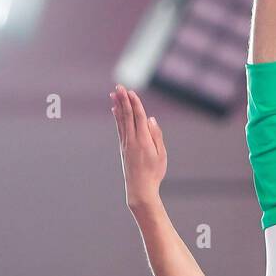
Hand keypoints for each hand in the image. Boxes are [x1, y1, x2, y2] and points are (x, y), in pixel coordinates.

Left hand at [110, 85, 167, 210]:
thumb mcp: (162, 155)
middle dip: (123, 100)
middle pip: (127, 116)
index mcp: (143, 141)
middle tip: (119, 86)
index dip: (135, 103)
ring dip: (118, 106)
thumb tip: (151, 119)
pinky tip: (115, 110)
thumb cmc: (154, 173)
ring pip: (121, 120)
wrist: (139, 189)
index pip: (139, 117)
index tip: (131, 92)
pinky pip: (119, 128)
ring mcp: (125, 143)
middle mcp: (132, 140)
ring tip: (114, 94)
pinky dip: (117, 118)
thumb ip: (156, 135)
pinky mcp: (123, 147)